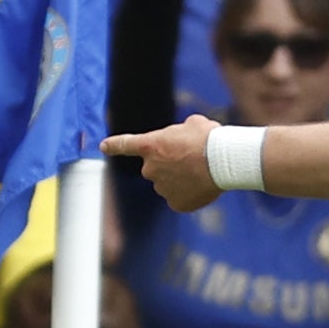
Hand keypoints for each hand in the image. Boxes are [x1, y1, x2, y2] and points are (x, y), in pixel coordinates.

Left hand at [101, 114, 222, 211]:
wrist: (224, 161)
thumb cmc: (209, 138)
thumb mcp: (192, 124)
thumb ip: (179, 132)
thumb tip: (184, 137)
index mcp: (151, 146)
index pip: (126, 145)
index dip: (114, 146)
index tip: (104, 147)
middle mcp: (150, 169)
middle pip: (155, 167)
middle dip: (168, 164)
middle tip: (190, 158)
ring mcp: (162, 188)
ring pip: (167, 183)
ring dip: (179, 178)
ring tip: (200, 171)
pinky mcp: (176, 203)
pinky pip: (179, 198)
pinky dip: (188, 193)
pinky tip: (202, 185)